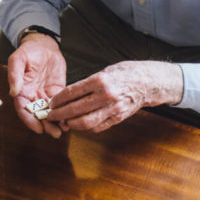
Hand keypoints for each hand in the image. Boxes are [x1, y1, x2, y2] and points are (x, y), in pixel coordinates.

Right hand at [7, 33, 65, 137]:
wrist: (44, 45)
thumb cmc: (28, 51)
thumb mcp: (18, 59)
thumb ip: (15, 75)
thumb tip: (13, 92)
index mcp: (20, 92)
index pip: (23, 110)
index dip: (30, 121)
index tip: (38, 129)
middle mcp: (32, 97)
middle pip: (38, 115)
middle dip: (46, 125)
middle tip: (55, 133)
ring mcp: (45, 96)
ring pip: (50, 113)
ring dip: (56, 122)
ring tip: (64, 129)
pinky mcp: (57, 92)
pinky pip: (61, 104)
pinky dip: (65, 112)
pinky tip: (71, 118)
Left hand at [47, 61, 182, 132]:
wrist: (148, 82)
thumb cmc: (125, 74)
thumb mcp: (104, 72)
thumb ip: (87, 84)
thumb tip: (67, 96)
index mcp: (100, 80)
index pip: (72, 92)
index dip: (58, 100)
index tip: (51, 103)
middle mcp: (106, 95)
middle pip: (76, 109)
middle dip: (60, 114)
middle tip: (51, 116)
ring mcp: (113, 108)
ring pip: (86, 122)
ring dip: (71, 124)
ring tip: (64, 122)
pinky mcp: (118, 117)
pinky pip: (98, 127)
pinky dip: (85, 128)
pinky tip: (79, 124)